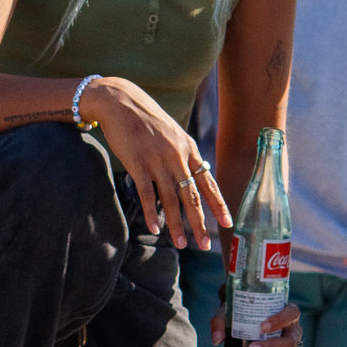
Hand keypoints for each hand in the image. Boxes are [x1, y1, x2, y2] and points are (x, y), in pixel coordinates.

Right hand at [82, 77, 226, 250]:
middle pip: (192, 196)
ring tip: (180, 244)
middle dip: (200, 223)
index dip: (217, 204)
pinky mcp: (137, 164)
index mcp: (189, 149)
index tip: (227, 223)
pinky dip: (151, 213)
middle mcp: (177, 156)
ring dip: (176, 224)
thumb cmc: (146, 119)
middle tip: (205, 244)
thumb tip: (190, 176)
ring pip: (170, 199)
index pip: (208, 182)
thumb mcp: (172, 133)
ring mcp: (157, 160)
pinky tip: (154, 228)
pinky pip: (146, 194)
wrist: (120, 101)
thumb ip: (182, 154)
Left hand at [208, 291, 300, 346]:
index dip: (280, 320)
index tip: (262, 326)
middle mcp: (292, 333)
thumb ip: (220, 321)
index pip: (291, 314)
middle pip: (290, 343)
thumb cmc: (241, 310)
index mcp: (287, 314)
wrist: (244, 317)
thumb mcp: (229, 310)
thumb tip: (216, 340)